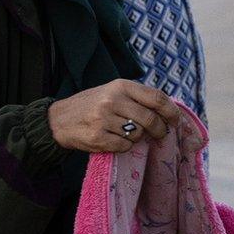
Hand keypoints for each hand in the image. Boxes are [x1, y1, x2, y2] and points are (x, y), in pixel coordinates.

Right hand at [48, 80, 181, 153]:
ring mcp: (104, 119)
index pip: (157, 98)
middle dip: (160, 130)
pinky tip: (114, 140)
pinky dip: (124, 146)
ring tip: (125, 133)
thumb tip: (169, 112)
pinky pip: (124, 146)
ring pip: (138, 134)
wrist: (57, 119)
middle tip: (160, 134)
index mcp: (121, 86)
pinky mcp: (96, 137)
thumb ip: (138, 98)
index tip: (176, 121)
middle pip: (150, 119)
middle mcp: (113, 100)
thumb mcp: (114, 92)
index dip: (171, 112)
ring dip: (137, 138)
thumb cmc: (92, 105)